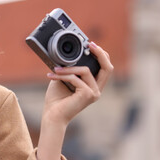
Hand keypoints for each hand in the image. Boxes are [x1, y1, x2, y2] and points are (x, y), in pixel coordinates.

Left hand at [37, 42, 112, 159]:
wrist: (52, 116)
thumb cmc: (56, 100)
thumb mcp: (64, 79)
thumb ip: (70, 69)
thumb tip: (67, 55)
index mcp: (93, 87)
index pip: (105, 68)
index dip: (101, 55)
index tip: (90, 44)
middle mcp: (97, 90)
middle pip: (108, 67)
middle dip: (100, 53)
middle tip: (89, 44)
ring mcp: (94, 93)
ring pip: (85, 71)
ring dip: (68, 68)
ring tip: (54, 69)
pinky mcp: (87, 95)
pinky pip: (75, 78)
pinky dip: (62, 75)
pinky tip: (52, 76)